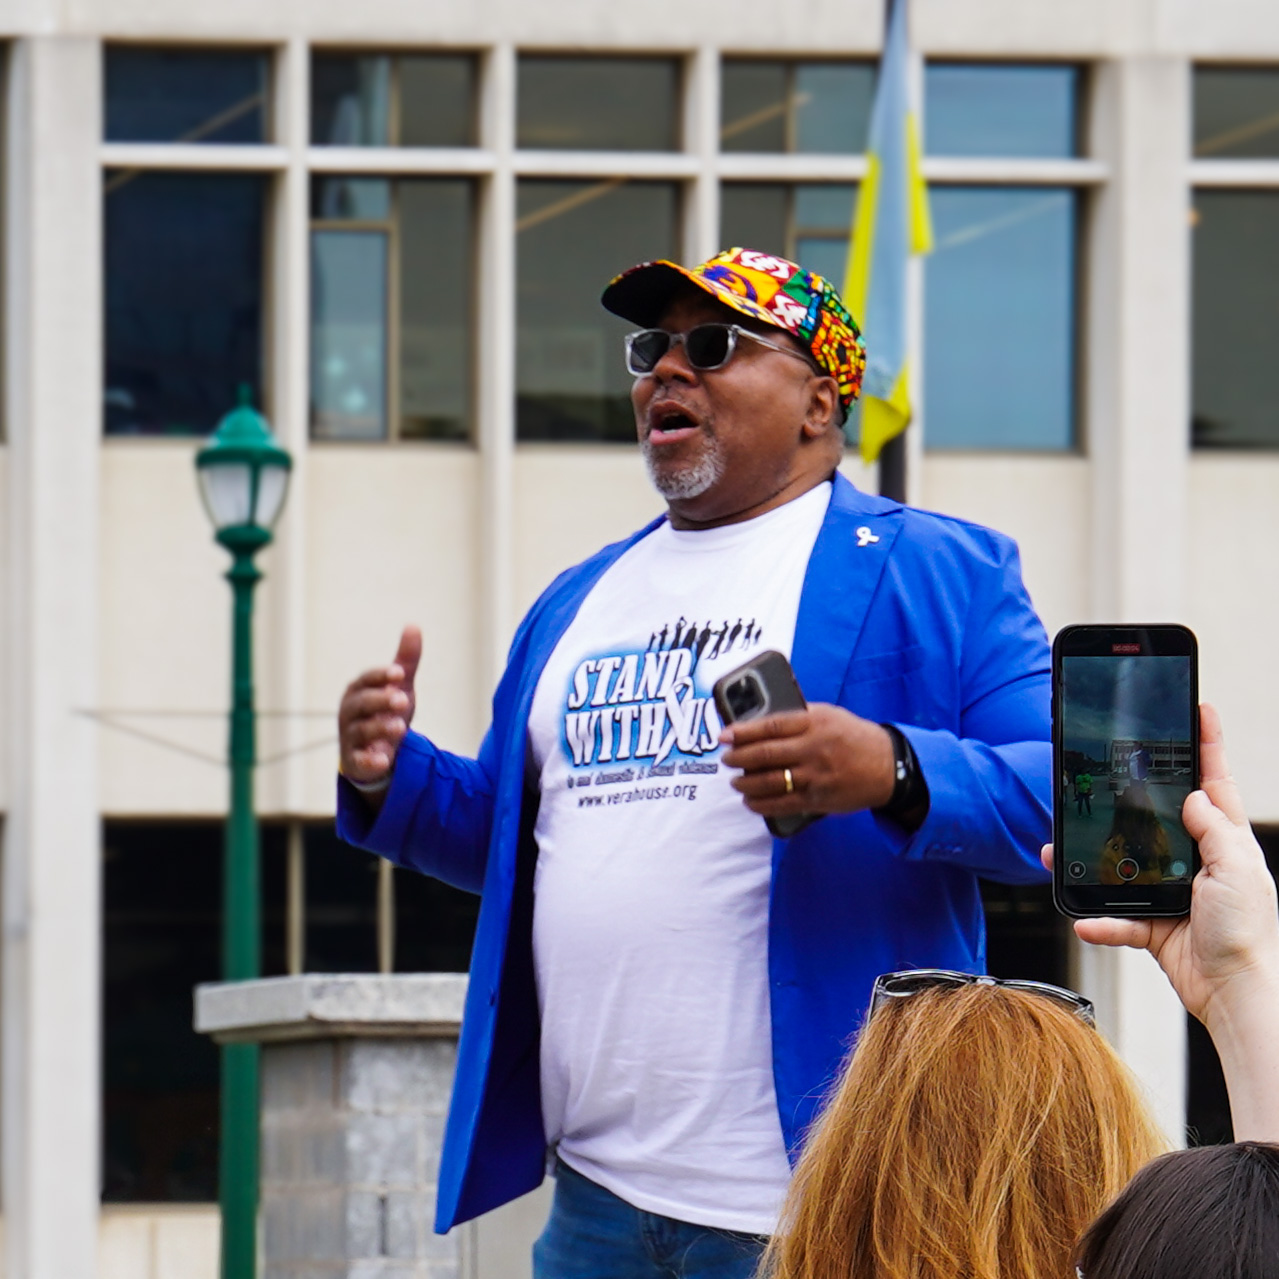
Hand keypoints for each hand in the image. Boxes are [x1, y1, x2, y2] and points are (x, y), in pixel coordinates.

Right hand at [338, 626, 421, 788]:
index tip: (400, 673)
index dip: (380, 676)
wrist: (377, 750)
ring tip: (402, 727)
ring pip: (361, 731)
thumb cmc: (385, 711)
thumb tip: (413, 625)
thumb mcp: (399, 686)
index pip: (366, 680)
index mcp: (358, 690)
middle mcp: (350, 712)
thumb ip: (406, 661)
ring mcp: (350, 737)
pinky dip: (369, 761)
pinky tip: (384, 761)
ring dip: (380, 728)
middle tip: (403, 699)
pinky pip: (359, 761)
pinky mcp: (355, 761)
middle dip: (380, 700)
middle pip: (361, 704)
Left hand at [719, 703, 894, 819]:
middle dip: (739, 758)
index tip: (725, 736)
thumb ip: (798, 717)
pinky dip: (761, 804)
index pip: (771, 726)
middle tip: (727, 760)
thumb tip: (759, 723)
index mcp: (815, 723)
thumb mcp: (828, 715)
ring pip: (770, 782)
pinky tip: (750, 801)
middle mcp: (814, 749)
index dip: (743, 731)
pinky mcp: (818, 799)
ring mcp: (815, 776)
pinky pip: (782, 804)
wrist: (888, 766)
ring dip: (745, 783)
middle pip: (765, 755)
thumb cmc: (852, 736)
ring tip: (735, 781)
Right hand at [1042, 704, 1278, 1027]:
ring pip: (1123, 864)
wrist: (1236, 995)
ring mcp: (1172, 892)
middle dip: (1125, 799)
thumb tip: (1195, 796)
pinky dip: (1100, 921)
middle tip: (1100, 774)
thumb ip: (1215, 830)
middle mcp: (1196, 861)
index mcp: (1224, 842)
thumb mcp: (1238, 871)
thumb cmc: (1248, 934)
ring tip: (1060, 851)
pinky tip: (1086, 920)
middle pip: (1155, 817)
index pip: (1214, 781)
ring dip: (1091, 862)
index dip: (1207, 743)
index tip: (1198, 708)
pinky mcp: (1154, 925)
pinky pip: (1117, 917)